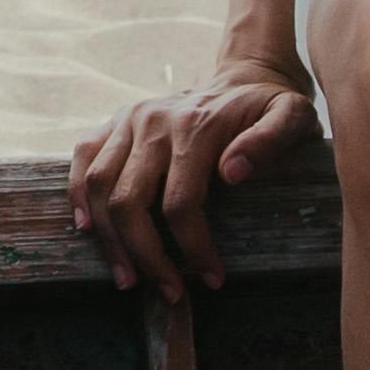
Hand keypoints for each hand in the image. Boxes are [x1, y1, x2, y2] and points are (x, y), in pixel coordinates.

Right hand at [65, 69, 317, 292]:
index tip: (212, 279)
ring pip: (98, 185)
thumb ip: (271, 140)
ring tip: (127, 278)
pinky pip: (83, 157)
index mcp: (196, 126)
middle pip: (129, 201)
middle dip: (146, 256)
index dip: (193, 249)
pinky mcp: (115, 120)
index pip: (180, 203)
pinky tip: (88, 229)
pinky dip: (77, 194)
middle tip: (167, 292)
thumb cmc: (271, 108)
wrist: (245, 77)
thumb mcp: (292, 116)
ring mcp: (129, 118)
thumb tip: (231, 173)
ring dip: (109, 239)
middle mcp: (153, 121)